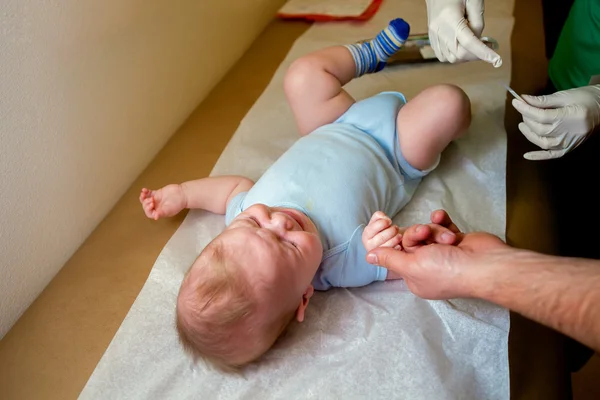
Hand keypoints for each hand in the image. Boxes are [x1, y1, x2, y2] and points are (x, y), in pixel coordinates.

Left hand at [139, 185, 186, 219]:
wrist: (182, 194)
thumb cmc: (178, 203)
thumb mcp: (169, 209)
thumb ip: (161, 213)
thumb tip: (155, 217)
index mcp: (159, 212)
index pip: (150, 213)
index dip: (148, 209)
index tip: (152, 204)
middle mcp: (157, 207)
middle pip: (146, 207)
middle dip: (146, 203)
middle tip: (152, 199)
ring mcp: (156, 200)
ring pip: (146, 200)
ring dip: (143, 198)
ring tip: (144, 194)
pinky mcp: (157, 193)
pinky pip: (149, 193)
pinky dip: (146, 192)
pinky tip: (144, 190)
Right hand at [362, 211, 401, 251]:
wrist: (394, 243)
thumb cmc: (386, 231)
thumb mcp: (381, 221)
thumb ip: (379, 216)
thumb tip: (383, 218)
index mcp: (366, 236)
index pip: (370, 230)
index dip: (381, 223)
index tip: (389, 220)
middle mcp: (369, 246)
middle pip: (380, 237)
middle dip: (390, 231)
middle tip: (396, 228)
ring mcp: (377, 255)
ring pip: (386, 246)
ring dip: (395, 238)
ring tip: (399, 235)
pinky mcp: (385, 261)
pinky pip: (392, 253)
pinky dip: (397, 247)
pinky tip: (399, 245)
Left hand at [367, 230, 508, 298]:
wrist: (485, 264)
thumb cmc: (447, 270)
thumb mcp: (411, 266)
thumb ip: (390, 259)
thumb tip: (368, 258)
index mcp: (416, 279)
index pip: (398, 256)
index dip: (400, 244)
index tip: (400, 237)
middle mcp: (428, 267)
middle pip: (413, 241)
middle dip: (420, 234)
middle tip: (426, 234)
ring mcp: (443, 254)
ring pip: (428, 232)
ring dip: (436, 230)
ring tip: (448, 238)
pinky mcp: (456, 241)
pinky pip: (442, 225)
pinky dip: (442, 221)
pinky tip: (442, 217)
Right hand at [426, 0, 501, 66]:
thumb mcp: (474, 1)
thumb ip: (478, 22)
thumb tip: (479, 42)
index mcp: (450, 19)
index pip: (469, 43)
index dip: (483, 53)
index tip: (496, 60)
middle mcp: (439, 30)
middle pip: (459, 54)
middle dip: (475, 55)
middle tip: (488, 46)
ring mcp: (433, 36)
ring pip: (451, 58)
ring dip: (465, 56)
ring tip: (474, 46)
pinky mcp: (431, 38)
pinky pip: (443, 56)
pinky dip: (455, 56)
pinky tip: (462, 47)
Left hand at [512, 85, 599, 159]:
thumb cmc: (586, 98)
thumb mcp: (565, 95)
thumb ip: (543, 100)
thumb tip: (523, 100)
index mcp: (570, 116)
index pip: (541, 116)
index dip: (526, 109)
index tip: (516, 102)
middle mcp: (569, 132)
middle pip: (540, 129)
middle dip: (527, 119)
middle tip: (523, 110)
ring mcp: (570, 142)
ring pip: (544, 143)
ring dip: (529, 134)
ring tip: (523, 124)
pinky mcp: (570, 148)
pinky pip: (553, 155)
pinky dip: (539, 156)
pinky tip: (526, 155)